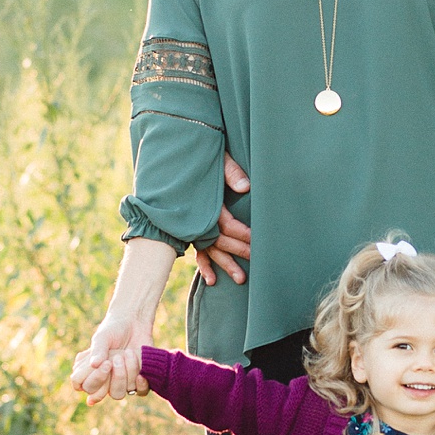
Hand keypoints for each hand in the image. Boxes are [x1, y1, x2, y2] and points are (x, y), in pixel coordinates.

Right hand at [72, 314, 150, 402]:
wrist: (135, 323)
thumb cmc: (114, 330)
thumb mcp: (102, 337)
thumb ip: (97, 350)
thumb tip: (94, 364)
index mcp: (88, 370)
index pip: (82, 386)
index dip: (93, 379)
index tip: (105, 363)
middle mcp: (102, 380)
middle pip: (99, 395)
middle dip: (110, 377)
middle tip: (117, 358)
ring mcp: (119, 382)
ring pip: (118, 394)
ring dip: (125, 374)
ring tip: (128, 352)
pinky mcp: (137, 382)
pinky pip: (139, 392)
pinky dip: (140, 385)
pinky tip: (141, 374)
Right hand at [195, 154, 251, 285]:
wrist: (177, 155)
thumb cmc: (202, 157)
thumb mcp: (217, 159)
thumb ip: (231, 172)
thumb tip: (246, 188)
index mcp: (206, 201)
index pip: (226, 223)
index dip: (242, 233)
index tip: (257, 239)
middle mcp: (197, 217)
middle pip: (219, 239)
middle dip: (238, 251)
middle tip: (257, 260)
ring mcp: (191, 225)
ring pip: (209, 249)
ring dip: (224, 265)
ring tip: (241, 279)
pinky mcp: (189, 229)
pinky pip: (196, 251)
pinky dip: (203, 265)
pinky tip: (212, 280)